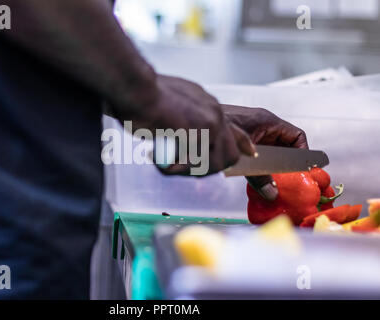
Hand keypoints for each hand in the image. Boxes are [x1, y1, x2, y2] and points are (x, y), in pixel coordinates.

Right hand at [111, 75, 256, 175]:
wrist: (135, 88)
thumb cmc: (144, 95)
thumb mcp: (172, 104)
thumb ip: (185, 119)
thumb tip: (179, 135)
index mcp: (208, 105)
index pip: (235, 130)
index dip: (242, 145)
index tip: (250, 152)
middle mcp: (214, 112)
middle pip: (229, 154)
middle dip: (208, 167)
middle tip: (183, 166)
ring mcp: (209, 122)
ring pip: (214, 163)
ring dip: (191, 170)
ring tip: (169, 164)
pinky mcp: (199, 133)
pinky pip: (196, 163)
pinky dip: (178, 169)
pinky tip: (163, 162)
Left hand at [222, 105, 307, 200]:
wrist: (194, 122)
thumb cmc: (217, 127)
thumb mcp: (241, 153)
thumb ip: (257, 175)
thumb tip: (272, 193)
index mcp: (267, 121)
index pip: (296, 136)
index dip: (303, 153)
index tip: (303, 171)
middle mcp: (262, 126)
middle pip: (285, 146)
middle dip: (287, 164)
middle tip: (288, 182)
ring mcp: (252, 133)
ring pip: (271, 151)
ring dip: (272, 166)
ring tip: (274, 182)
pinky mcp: (241, 140)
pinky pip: (258, 154)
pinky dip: (260, 166)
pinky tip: (257, 178)